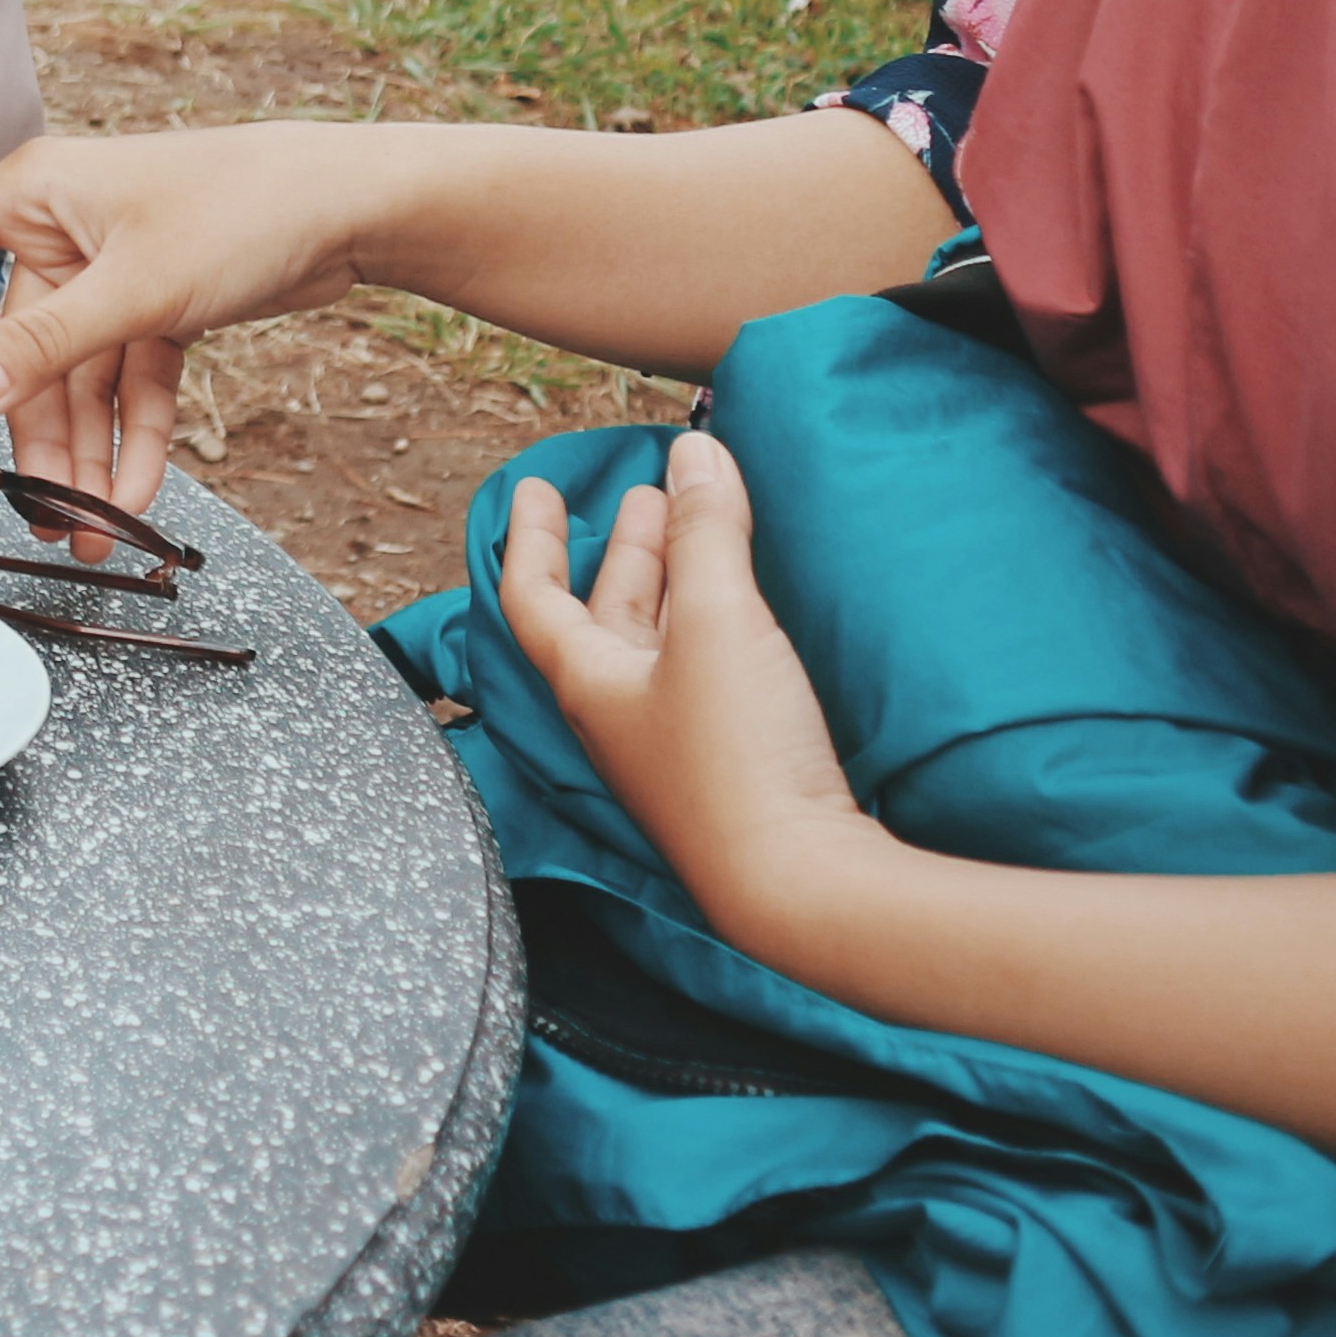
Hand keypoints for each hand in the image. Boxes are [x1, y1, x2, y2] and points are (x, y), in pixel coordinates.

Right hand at [0, 126, 391, 524]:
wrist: (353, 206)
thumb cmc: (243, 206)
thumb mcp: (135, 287)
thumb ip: (44, 346)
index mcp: (30, 194)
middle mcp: (60, 231)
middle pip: (16, 343)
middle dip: (32, 428)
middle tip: (42, 507)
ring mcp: (110, 269)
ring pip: (76, 374)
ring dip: (84, 450)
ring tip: (89, 526)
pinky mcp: (158, 302)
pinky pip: (129, 378)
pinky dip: (134, 433)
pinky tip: (135, 492)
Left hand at [500, 433, 887, 956]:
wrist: (802, 887)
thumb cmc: (737, 755)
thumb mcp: (721, 622)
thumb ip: (708, 532)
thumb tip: (695, 449)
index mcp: (588, 681)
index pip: (535, 596)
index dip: (533, 537)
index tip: (536, 488)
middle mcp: (620, 715)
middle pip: (607, 614)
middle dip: (627, 548)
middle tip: (649, 492)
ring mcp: (675, 747)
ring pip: (661, 642)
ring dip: (676, 580)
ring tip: (701, 528)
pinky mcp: (731, 768)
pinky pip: (706, 672)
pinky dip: (715, 623)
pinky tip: (748, 611)